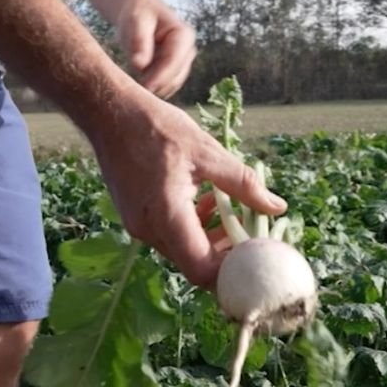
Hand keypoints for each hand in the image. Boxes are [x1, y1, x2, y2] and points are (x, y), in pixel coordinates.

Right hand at [88, 87, 287, 287]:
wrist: (110, 114)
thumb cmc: (157, 127)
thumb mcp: (207, 152)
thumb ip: (243, 184)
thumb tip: (276, 208)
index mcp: (167, 216)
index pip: (201, 270)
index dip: (231, 272)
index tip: (256, 256)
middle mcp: (148, 230)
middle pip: (195, 263)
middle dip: (226, 252)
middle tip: (253, 230)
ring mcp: (139, 226)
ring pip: (184, 249)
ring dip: (211, 237)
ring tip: (232, 209)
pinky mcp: (136, 218)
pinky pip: (171, 235)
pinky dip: (194, 226)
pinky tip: (208, 199)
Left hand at [114, 0, 196, 98]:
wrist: (140, 12)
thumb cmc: (138, 14)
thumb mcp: (136, 21)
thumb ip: (139, 42)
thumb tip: (139, 65)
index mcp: (184, 35)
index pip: (174, 61)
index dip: (160, 77)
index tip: (144, 87)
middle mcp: (188, 51)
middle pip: (175, 77)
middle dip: (156, 84)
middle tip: (132, 90)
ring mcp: (183, 63)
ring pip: (171, 85)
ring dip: (153, 87)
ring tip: (133, 83)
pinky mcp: (174, 72)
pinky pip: (165, 87)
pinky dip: (153, 87)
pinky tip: (137, 83)